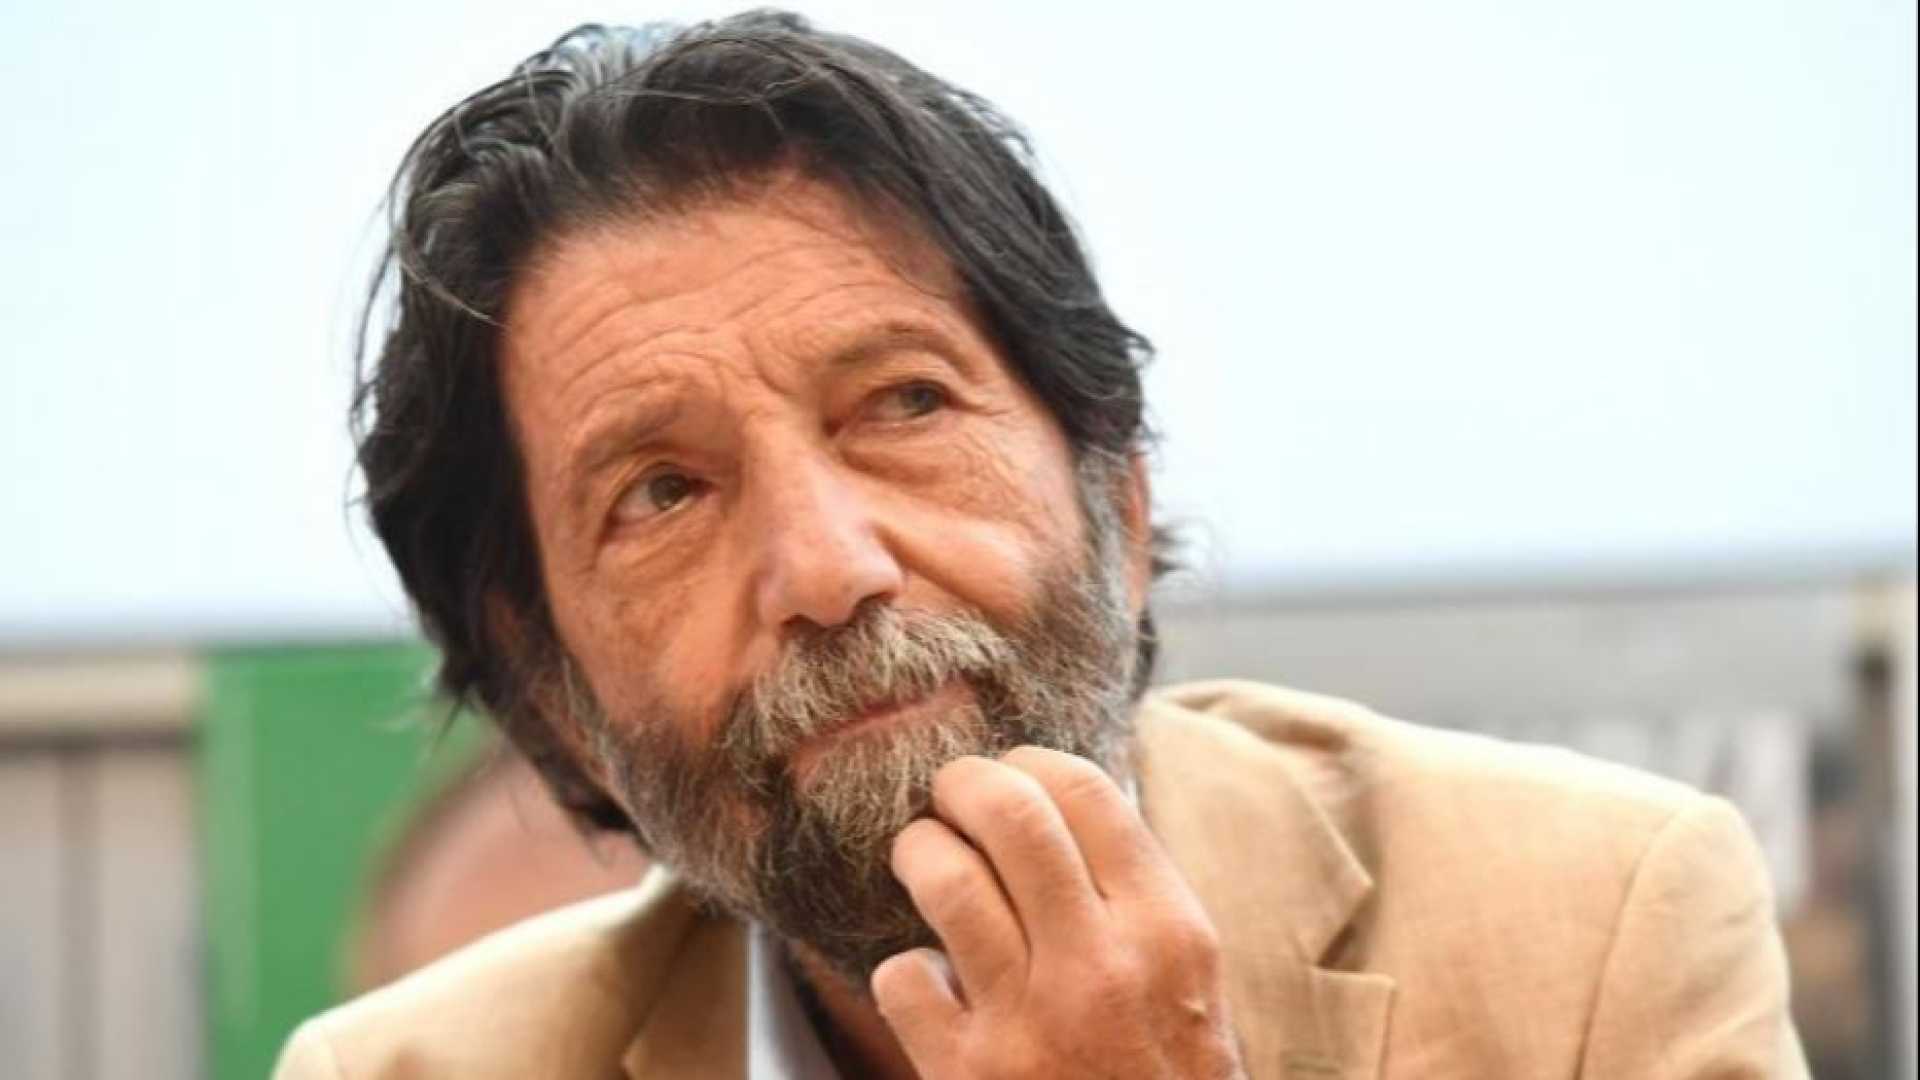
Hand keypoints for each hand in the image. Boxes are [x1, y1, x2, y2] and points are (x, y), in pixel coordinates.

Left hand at [872, 746, 1245, 1078]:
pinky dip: (904, 972)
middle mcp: (1103, 965)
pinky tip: (927, 984)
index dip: (1030, 763)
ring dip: (919, 852)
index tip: (1011, 773)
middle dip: (961, 785)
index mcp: (1169, 930)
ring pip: (945, 878)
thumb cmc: (1165, 1078)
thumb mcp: (1187, 983)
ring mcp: (1032, 1022)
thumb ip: (1133, 895)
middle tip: (947, 795)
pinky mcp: (968, 1076)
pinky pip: (902, 977)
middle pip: (1009, 812)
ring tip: (921, 858)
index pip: (1086, 790)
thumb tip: (1059, 797)